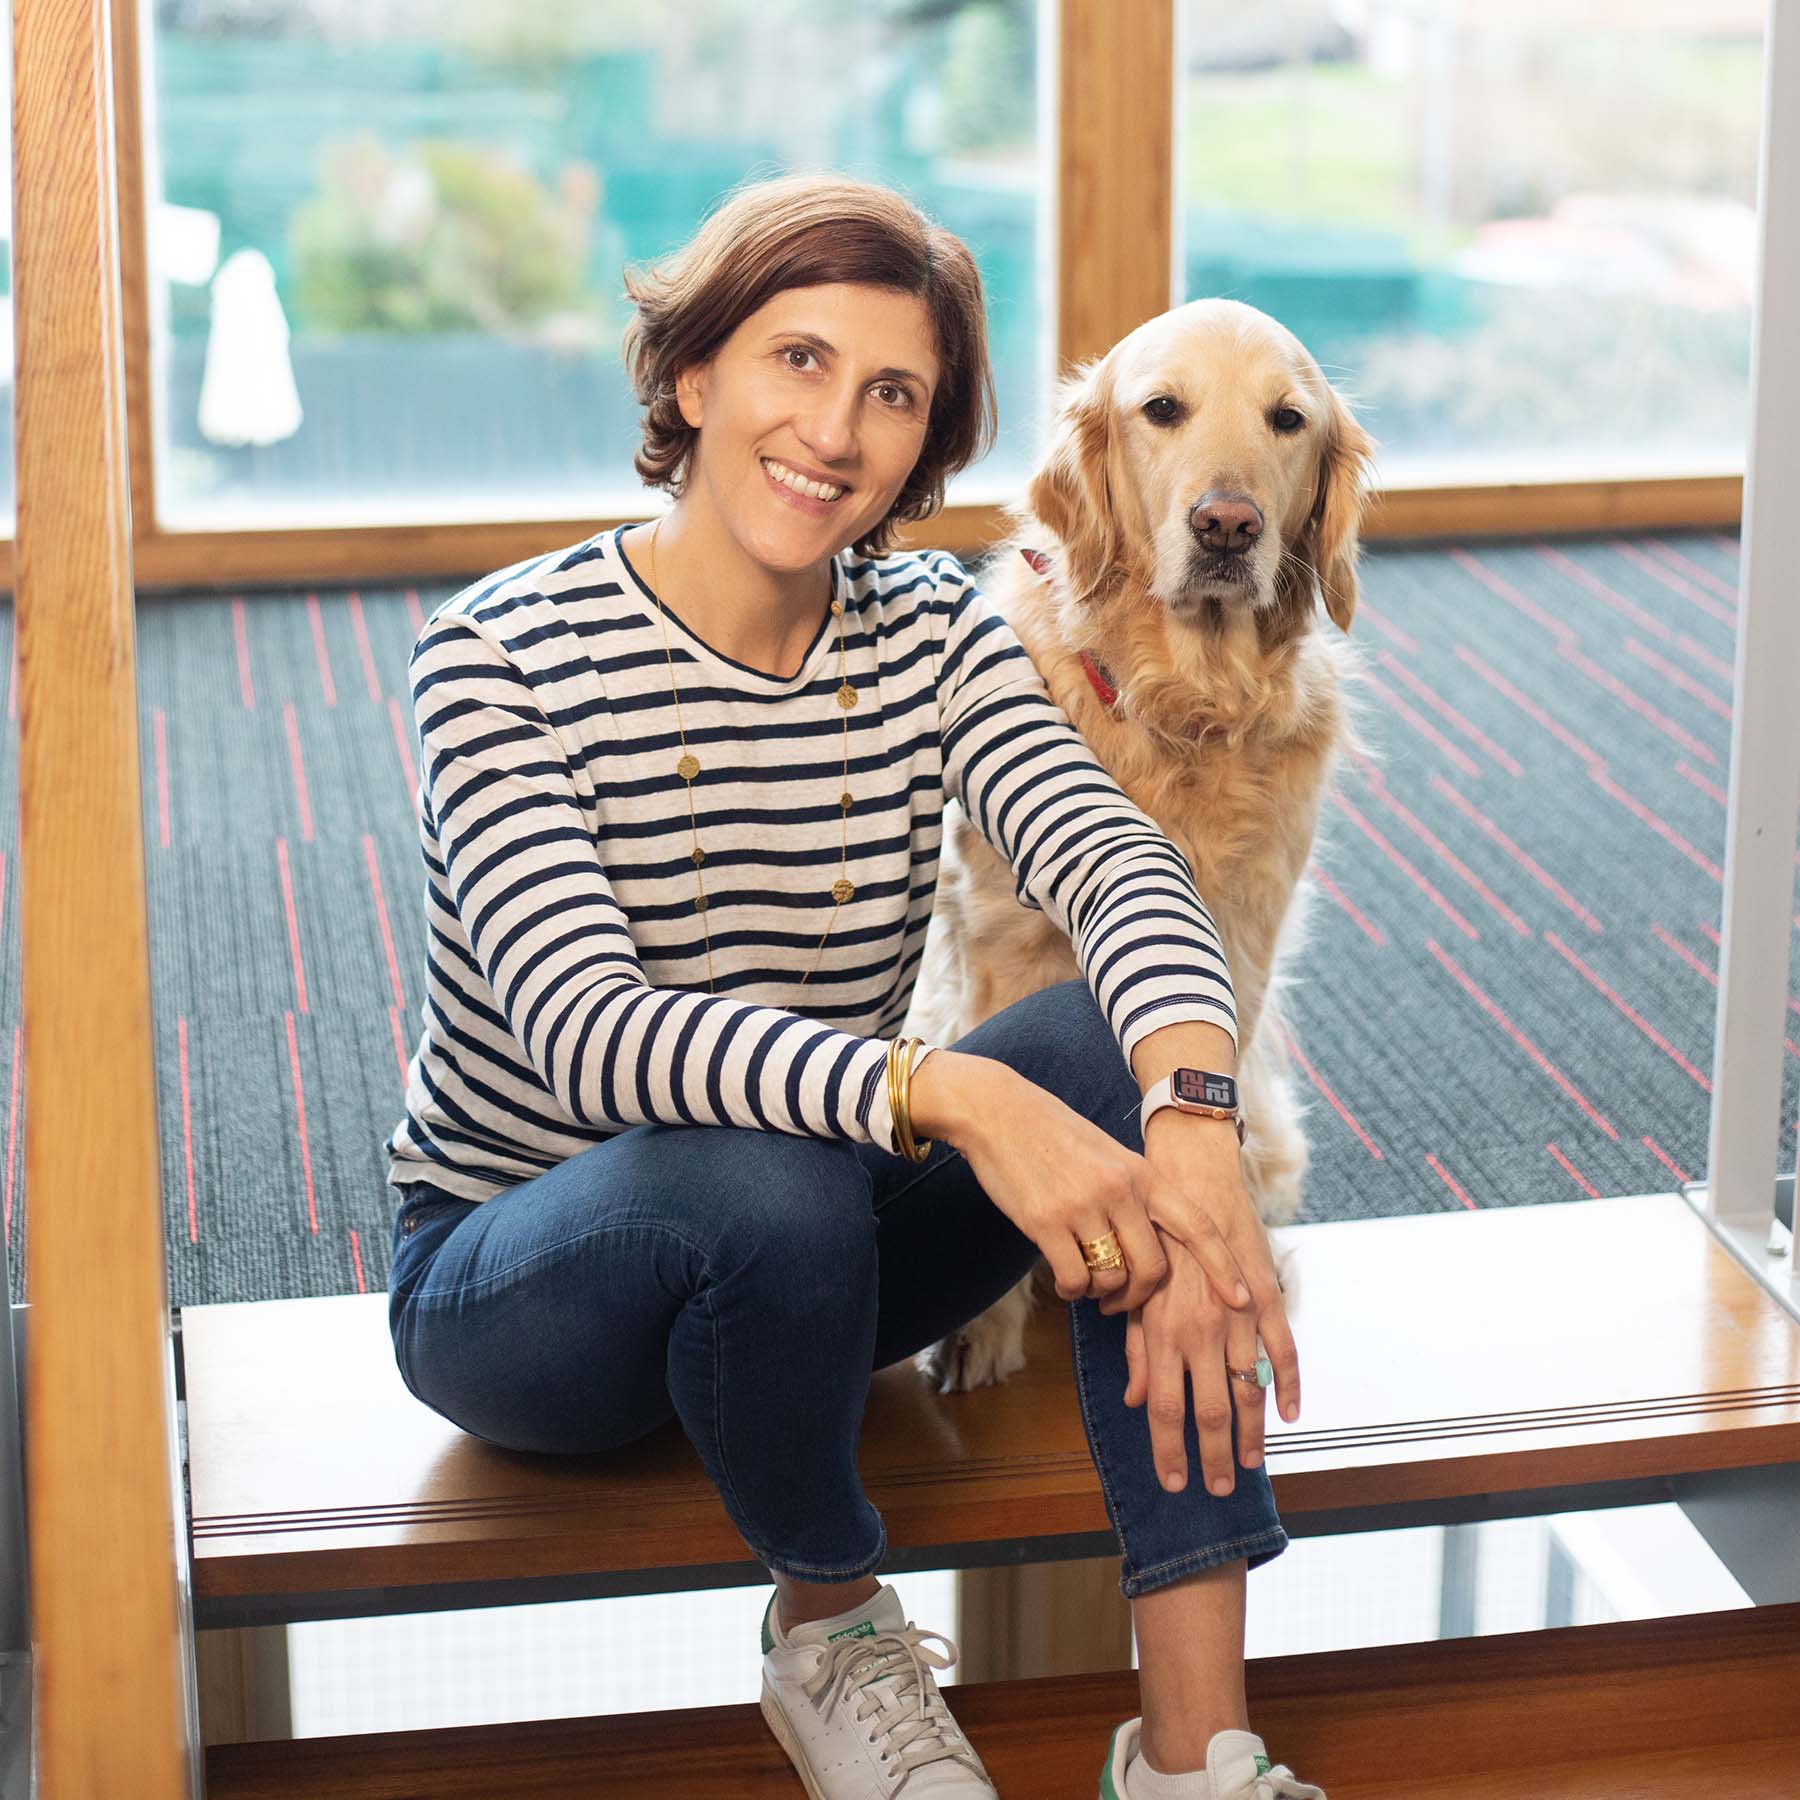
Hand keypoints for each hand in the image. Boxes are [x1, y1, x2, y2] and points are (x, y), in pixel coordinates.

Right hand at [929, 1055, 1254, 1316]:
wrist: (997, 1110)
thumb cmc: (1051, 1134)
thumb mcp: (1107, 1155)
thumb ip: (1132, 1192)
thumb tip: (1149, 1243)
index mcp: (1141, 1173)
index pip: (1197, 1226)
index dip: (1223, 1266)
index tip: (1242, 1300)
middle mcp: (1120, 1189)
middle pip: (1154, 1268)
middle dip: (1138, 1297)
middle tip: (1117, 1301)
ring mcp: (1083, 1205)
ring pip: (1112, 1279)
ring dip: (1099, 1293)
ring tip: (1084, 1284)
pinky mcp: (1046, 1221)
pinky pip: (1074, 1279)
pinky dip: (1071, 1289)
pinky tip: (1062, 1279)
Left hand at [1103, 1114, 1299, 1494]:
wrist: (1192, 1182)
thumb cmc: (1155, 1240)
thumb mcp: (1136, 1294)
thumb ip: (1138, 1350)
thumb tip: (1137, 1400)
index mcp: (1162, 1330)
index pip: (1165, 1407)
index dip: (1169, 1450)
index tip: (1175, 1485)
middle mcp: (1200, 1330)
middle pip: (1209, 1410)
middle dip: (1214, 1456)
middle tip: (1219, 1489)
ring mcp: (1236, 1316)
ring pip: (1249, 1389)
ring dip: (1252, 1433)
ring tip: (1251, 1465)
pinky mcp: (1266, 1297)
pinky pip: (1284, 1351)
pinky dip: (1290, 1386)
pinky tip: (1290, 1416)